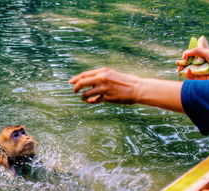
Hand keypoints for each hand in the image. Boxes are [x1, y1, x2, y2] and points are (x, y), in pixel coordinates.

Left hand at [69, 67, 183, 111]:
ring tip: (83, 97)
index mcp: (103, 71)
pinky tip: (90, 101)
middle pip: (82, 82)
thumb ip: (100, 77)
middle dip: (75, 87)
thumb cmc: (126, 82)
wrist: (138, 88)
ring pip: (86, 93)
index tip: (70, 82)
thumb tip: (88, 81)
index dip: (75, 79)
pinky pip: (94, 100)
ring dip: (82, 96)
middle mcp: (102, 78)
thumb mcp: (112, 75)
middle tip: (74, 91)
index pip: (84, 74)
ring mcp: (104, 88)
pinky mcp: (107, 97)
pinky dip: (90, 101)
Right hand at [181, 48, 208, 79]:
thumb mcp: (208, 52)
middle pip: (188, 64)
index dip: (186, 55)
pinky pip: (191, 77)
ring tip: (179, 67)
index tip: (185, 55)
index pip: (191, 56)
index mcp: (203, 57)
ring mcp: (199, 72)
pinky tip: (188, 70)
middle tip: (179, 62)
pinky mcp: (199, 79)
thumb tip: (186, 52)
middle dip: (182, 63)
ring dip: (182, 69)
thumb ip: (197, 51)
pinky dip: (187, 74)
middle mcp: (200, 65)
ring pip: (187, 71)